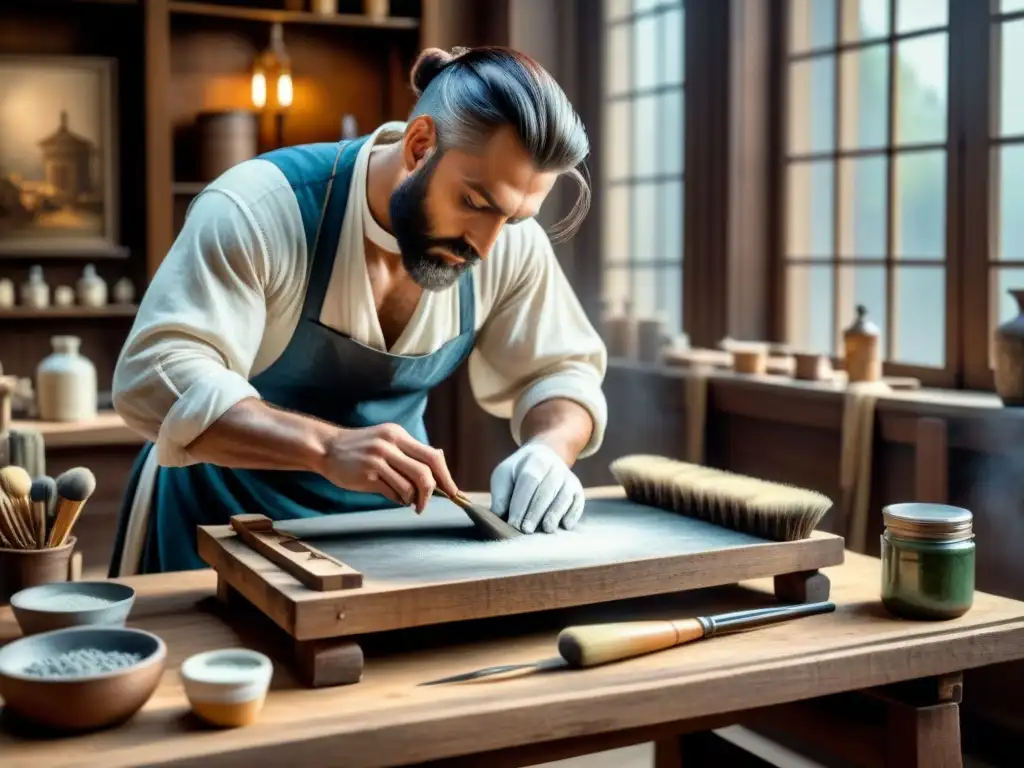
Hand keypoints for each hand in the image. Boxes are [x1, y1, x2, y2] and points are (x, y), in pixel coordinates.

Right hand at [318, 423, 458, 512]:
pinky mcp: (368, 473)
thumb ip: (409, 454)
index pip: (432, 456)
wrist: (326, 449)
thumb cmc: (360, 450)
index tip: (452, 492)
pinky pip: (394, 492)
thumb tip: (438, 468)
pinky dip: (399, 499)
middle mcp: (391, 444)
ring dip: (413, 499)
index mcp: (399, 435)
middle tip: (425, 505)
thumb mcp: (386, 442)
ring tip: (407, 501)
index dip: (446, 476)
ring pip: (410, 485)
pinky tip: (394, 497)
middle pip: (425, 472)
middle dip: (431, 493)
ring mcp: (379, 458)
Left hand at [490, 441, 584, 533]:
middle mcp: (555, 466)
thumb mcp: (504, 475)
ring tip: (545, 530)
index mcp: (535, 460)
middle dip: (536, 512)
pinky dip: (572, 514)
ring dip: (555, 515)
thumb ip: (500, 494)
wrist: (543, 457)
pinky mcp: (577, 490)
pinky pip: (577, 503)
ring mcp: (568, 478)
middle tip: (526, 531)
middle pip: (547, 490)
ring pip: (564, 497)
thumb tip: (500, 515)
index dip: (521, 503)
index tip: (513, 523)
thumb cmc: (518, 472)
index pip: (529, 480)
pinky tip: (564, 525)